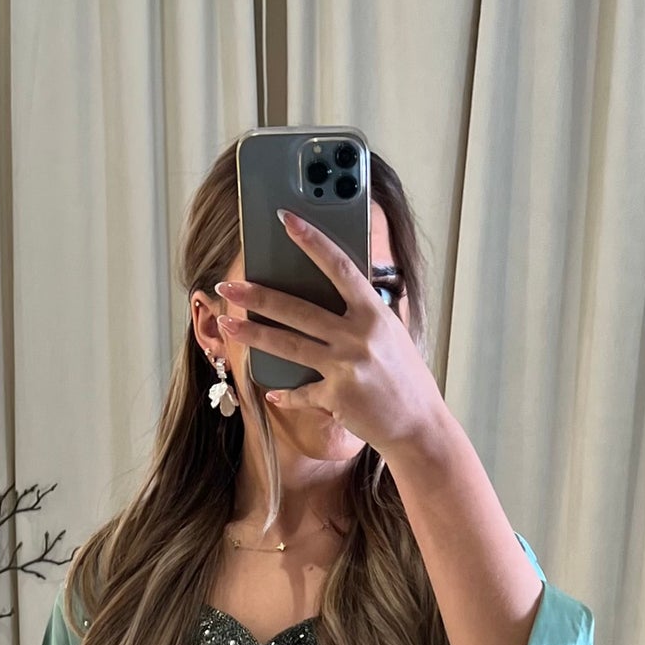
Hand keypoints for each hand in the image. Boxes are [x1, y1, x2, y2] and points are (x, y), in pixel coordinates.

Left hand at [218, 210, 446, 456]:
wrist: (418, 424)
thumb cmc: (405, 377)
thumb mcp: (391, 334)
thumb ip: (363, 314)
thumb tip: (331, 294)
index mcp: (374, 313)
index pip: (339, 267)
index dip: (312, 241)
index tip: (287, 220)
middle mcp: (358, 337)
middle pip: (298, 310)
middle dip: (258, 295)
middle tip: (228, 286)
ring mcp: (345, 367)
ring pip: (288, 346)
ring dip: (253, 334)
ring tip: (226, 324)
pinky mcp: (336, 397)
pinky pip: (301, 392)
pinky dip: (286, 395)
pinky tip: (272, 392)